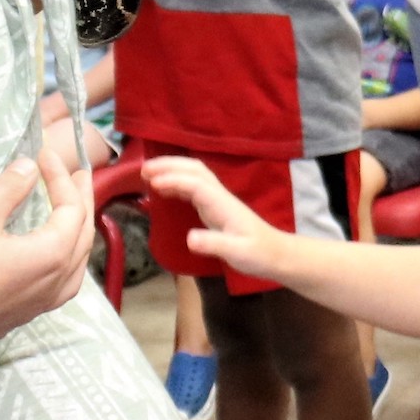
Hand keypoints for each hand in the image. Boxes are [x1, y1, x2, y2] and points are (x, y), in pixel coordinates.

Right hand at [0, 101, 92, 353]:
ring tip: (73, 217)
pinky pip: (56, 291)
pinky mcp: (18, 318)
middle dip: (81, 203)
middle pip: (82, 239)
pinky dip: (62, 267)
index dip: (61, 178)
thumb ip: (10, 188)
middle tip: (78, 176)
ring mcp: (37, 307)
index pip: (71, 210)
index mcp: (51, 256)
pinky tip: (48, 261)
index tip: (44, 155)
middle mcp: (53, 286)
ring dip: (77, 239)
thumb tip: (28, 168)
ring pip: (74, 270)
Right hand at [141, 156, 280, 276]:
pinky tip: (164, 190)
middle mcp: (219, 196)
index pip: (196, 184)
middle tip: (143, 170)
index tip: (152, 183)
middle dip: (169, 165)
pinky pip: (193, 186)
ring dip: (171, 170)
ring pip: (194, 174)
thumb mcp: (237, 253)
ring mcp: (217, 200)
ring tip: (147, 175)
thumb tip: (189, 238)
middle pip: (195, 170)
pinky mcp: (215, 207)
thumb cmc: (258, 254)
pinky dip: (176, 182)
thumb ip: (214, 244)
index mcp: (222, 204)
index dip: (174, 180)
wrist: (276, 255)